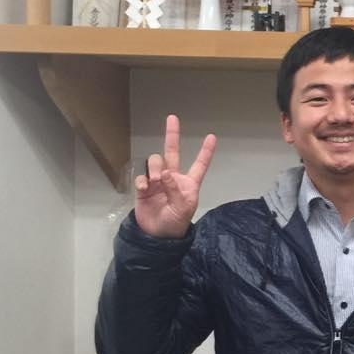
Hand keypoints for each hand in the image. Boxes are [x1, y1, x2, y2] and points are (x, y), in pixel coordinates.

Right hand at [134, 115, 216, 238]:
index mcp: (188, 183)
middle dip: (172, 135)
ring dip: (156, 167)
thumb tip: (165, 173)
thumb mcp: (183, 208)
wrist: (157, 235)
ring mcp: (157, 182)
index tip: (212, 136)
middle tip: (172, 118)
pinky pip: (142, 177)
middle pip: (172, 153)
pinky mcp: (143, 188)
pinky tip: (144, 188)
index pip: (199, 165)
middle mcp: (173, 178)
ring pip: (156, 162)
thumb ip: (175, 190)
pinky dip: (142, 181)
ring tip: (156, 181)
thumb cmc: (176, 222)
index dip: (205, 152)